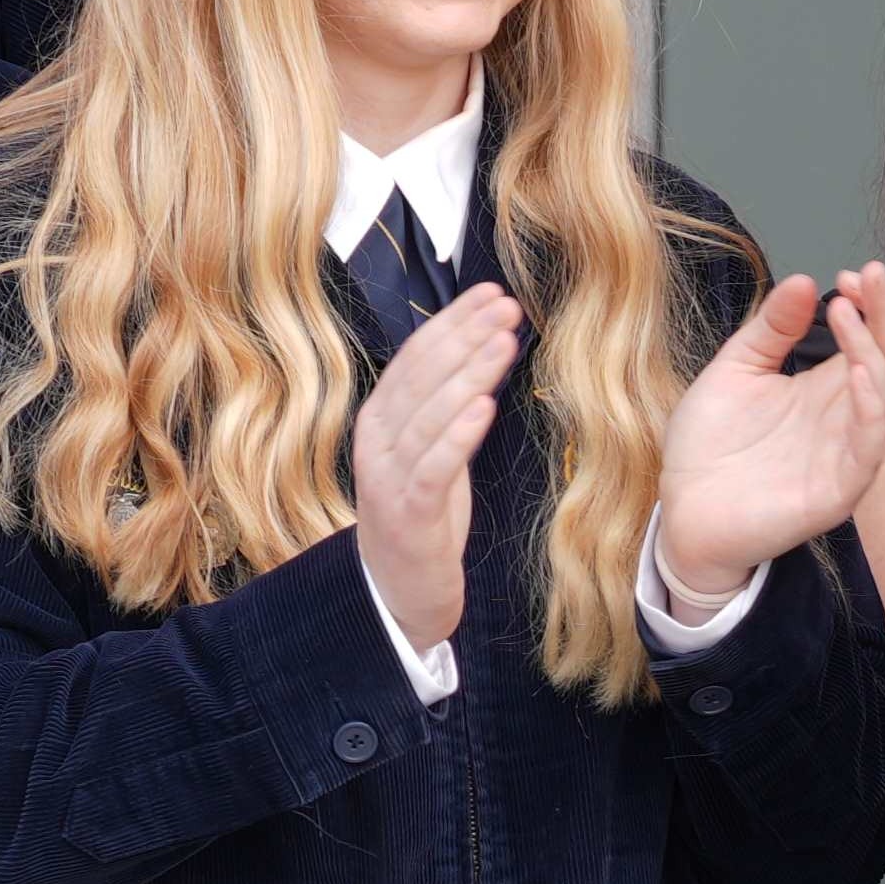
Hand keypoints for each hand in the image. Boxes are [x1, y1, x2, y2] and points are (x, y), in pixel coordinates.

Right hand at [355, 284, 525, 654]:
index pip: (416, 358)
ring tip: (504, 343)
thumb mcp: (429, 449)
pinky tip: (485, 408)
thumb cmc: (421, 512)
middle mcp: (378, 441)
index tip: (490, 293)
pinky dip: (458, 436)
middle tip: (506, 306)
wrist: (397, 590)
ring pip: (429, 416)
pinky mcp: (410, 512)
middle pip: (421, 378)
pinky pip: (435, 468)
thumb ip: (443, 405)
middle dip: (465, 337)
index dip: (452, 322)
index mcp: (380, 420)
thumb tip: (479, 350)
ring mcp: (390, 477)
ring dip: (469, 375)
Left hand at [651, 267, 884, 595]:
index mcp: (828, 387)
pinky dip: (872, 410)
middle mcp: (847, 417)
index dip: (872, 304)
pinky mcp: (839, 491)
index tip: (850, 273)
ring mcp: (847, 454)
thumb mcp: (737, 369)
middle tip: (868, 276)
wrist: (683, 510)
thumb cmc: (711, 444)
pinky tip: (860, 374)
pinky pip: (869, 449)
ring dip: (875, 351)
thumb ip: (771, 329)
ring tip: (850, 313)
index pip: (874, 339)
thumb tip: (803, 281)